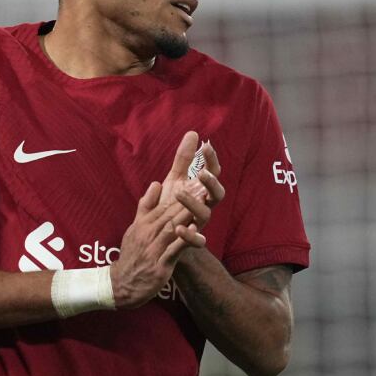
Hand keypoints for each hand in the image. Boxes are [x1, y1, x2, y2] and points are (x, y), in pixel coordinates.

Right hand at [110, 181, 191, 308]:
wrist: (121, 284)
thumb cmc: (131, 255)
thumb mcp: (135, 227)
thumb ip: (146, 206)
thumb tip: (156, 183)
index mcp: (144, 224)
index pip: (163, 205)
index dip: (180, 192)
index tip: (195, 181)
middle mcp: (148, 233)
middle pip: (168, 213)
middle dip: (186, 199)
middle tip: (203, 186)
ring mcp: (153, 249)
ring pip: (171, 228)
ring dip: (186, 215)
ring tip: (201, 202)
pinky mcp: (160, 265)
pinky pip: (173, 250)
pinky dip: (184, 240)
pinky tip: (194, 230)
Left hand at [159, 131, 224, 245]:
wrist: (158, 242)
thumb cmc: (170, 208)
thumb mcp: (174, 180)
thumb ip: (183, 159)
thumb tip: (193, 133)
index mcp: (201, 191)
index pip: (212, 173)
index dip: (212, 160)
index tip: (206, 146)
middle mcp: (203, 207)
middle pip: (217, 194)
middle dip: (212, 183)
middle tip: (202, 174)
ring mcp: (197, 224)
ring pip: (205, 215)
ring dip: (194, 203)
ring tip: (179, 193)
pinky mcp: (189, 242)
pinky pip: (197, 241)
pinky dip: (190, 235)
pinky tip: (178, 228)